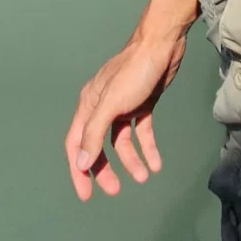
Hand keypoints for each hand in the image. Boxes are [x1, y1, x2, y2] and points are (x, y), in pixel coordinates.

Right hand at [64, 20, 189, 200]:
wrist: (163, 45)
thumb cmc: (135, 71)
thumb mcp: (112, 104)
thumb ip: (95, 134)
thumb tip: (80, 163)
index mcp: (89, 105)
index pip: (77, 144)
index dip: (78, 170)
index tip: (85, 195)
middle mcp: (102, 106)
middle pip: (98, 145)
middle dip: (105, 169)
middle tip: (115, 190)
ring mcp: (123, 105)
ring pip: (121, 141)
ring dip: (131, 160)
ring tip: (144, 176)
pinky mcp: (142, 103)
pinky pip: (141, 132)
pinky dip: (147, 148)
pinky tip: (156, 163)